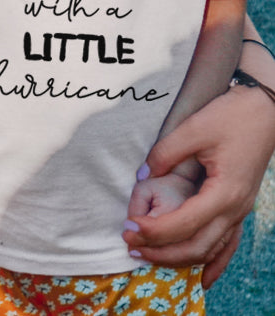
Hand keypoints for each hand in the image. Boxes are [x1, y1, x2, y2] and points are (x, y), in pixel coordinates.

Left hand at [122, 86, 274, 287]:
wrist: (264, 110)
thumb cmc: (231, 116)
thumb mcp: (193, 129)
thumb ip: (165, 153)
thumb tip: (143, 174)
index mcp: (224, 193)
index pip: (183, 223)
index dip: (154, 230)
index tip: (129, 229)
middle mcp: (235, 209)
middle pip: (196, 245)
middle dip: (161, 250)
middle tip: (129, 246)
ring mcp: (240, 211)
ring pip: (210, 249)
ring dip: (179, 258)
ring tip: (148, 257)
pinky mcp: (239, 207)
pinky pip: (227, 244)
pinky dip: (214, 263)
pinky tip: (203, 280)